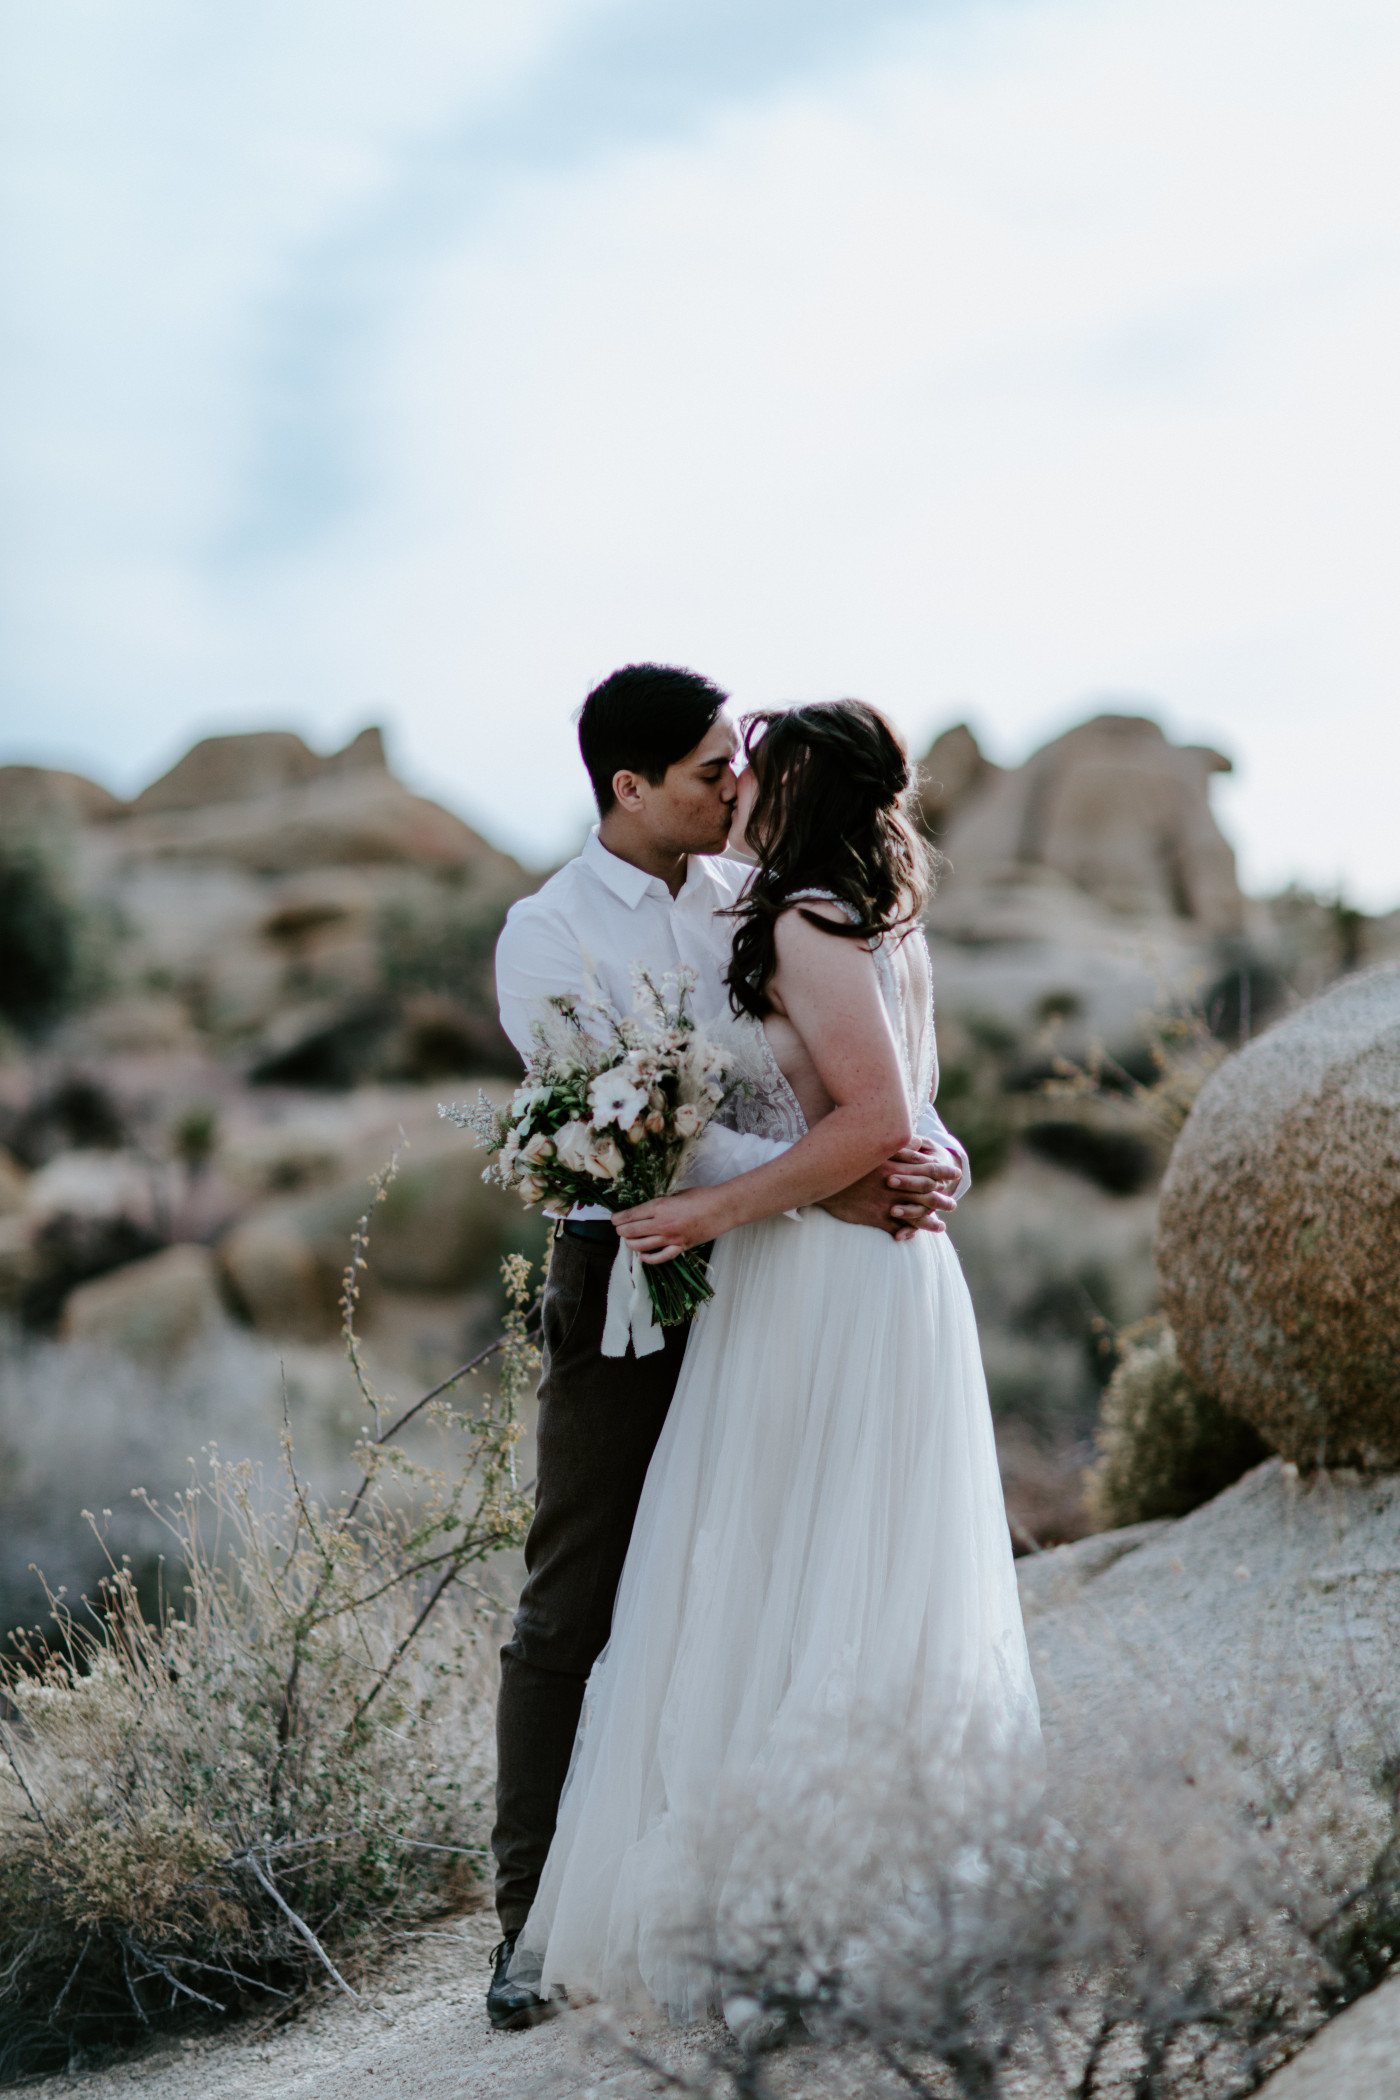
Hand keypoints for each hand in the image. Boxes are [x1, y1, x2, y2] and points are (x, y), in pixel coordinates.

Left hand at [614, 1187, 722, 1264]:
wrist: (722, 1208)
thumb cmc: (702, 1196)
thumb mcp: (677, 1193)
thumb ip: (662, 1202)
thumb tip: (649, 1208)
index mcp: (661, 1206)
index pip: (632, 1215)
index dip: (619, 1218)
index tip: (614, 1219)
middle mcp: (662, 1223)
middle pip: (633, 1231)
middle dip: (621, 1231)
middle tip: (619, 1230)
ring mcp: (671, 1238)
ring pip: (642, 1246)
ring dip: (631, 1244)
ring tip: (628, 1241)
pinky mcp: (681, 1247)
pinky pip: (660, 1257)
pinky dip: (649, 1258)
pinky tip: (642, 1256)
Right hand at [821, 1137, 960, 1241]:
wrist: (821, 1177)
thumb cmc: (848, 1158)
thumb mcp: (873, 1148)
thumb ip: (898, 1146)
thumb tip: (919, 1142)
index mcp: (895, 1165)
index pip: (926, 1168)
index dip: (942, 1171)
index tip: (954, 1173)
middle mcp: (894, 1185)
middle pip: (925, 1193)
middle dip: (941, 1200)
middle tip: (952, 1204)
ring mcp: (885, 1202)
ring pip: (914, 1213)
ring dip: (930, 1220)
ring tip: (941, 1226)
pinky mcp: (874, 1216)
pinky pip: (895, 1226)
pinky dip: (907, 1232)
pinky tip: (914, 1236)